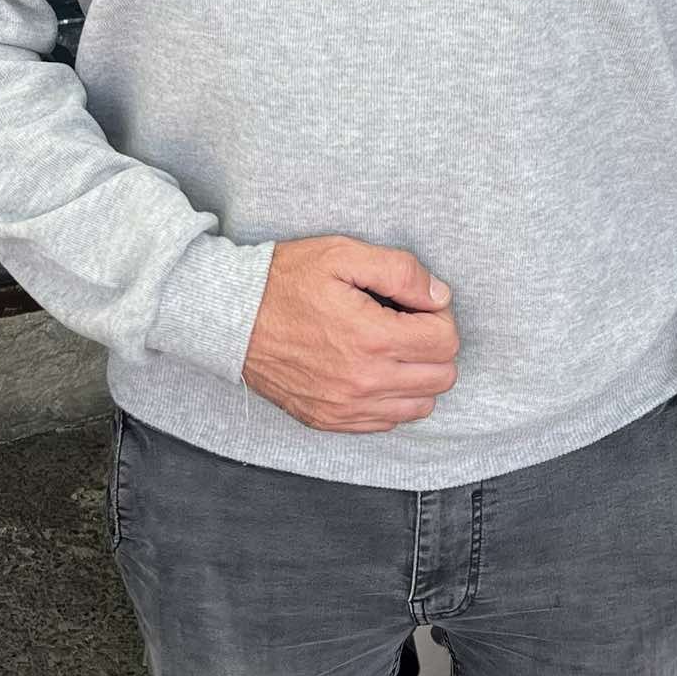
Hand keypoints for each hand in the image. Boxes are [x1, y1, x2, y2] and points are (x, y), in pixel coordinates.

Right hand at [242, 236, 459, 432]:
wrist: (230, 316)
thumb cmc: (284, 280)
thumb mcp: (342, 254)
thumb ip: (400, 271)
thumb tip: (439, 296)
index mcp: (372, 339)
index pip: (446, 341)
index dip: (439, 315)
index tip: (416, 303)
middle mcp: (363, 382)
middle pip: (441, 377)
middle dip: (433, 345)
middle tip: (406, 322)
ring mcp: (346, 407)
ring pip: (421, 405)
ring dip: (418, 375)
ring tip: (390, 346)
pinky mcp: (329, 420)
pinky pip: (388, 422)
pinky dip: (392, 397)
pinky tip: (372, 368)